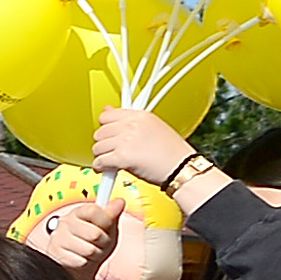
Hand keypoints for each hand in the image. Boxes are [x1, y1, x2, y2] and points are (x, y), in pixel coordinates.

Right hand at [23, 193, 124, 279]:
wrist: (78, 263)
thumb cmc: (93, 243)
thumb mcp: (106, 228)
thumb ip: (112, 214)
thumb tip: (120, 202)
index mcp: (79, 211)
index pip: (94, 210)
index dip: (106, 220)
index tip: (107, 226)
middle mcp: (66, 222)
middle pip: (95, 234)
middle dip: (103, 242)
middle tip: (100, 243)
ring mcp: (58, 238)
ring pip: (89, 250)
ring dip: (96, 255)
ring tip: (91, 252)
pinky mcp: (56, 254)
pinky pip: (80, 261)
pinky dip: (85, 264)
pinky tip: (82, 259)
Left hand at [90, 103, 205, 193]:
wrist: (182, 169)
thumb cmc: (172, 153)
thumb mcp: (154, 128)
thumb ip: (129, 120)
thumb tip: (107, 109)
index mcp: (140, 115)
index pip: (107, 115)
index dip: (106, 128)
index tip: (109, 136)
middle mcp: (132, 125)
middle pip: (100, 132)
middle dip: (104, 144)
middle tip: (112, 152)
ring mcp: (126, 140)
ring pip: (97, 148)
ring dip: (102, 156)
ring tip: (112, 162)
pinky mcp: (122, 157)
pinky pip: (100, 161)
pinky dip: (100, 168)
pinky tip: (108, 170)